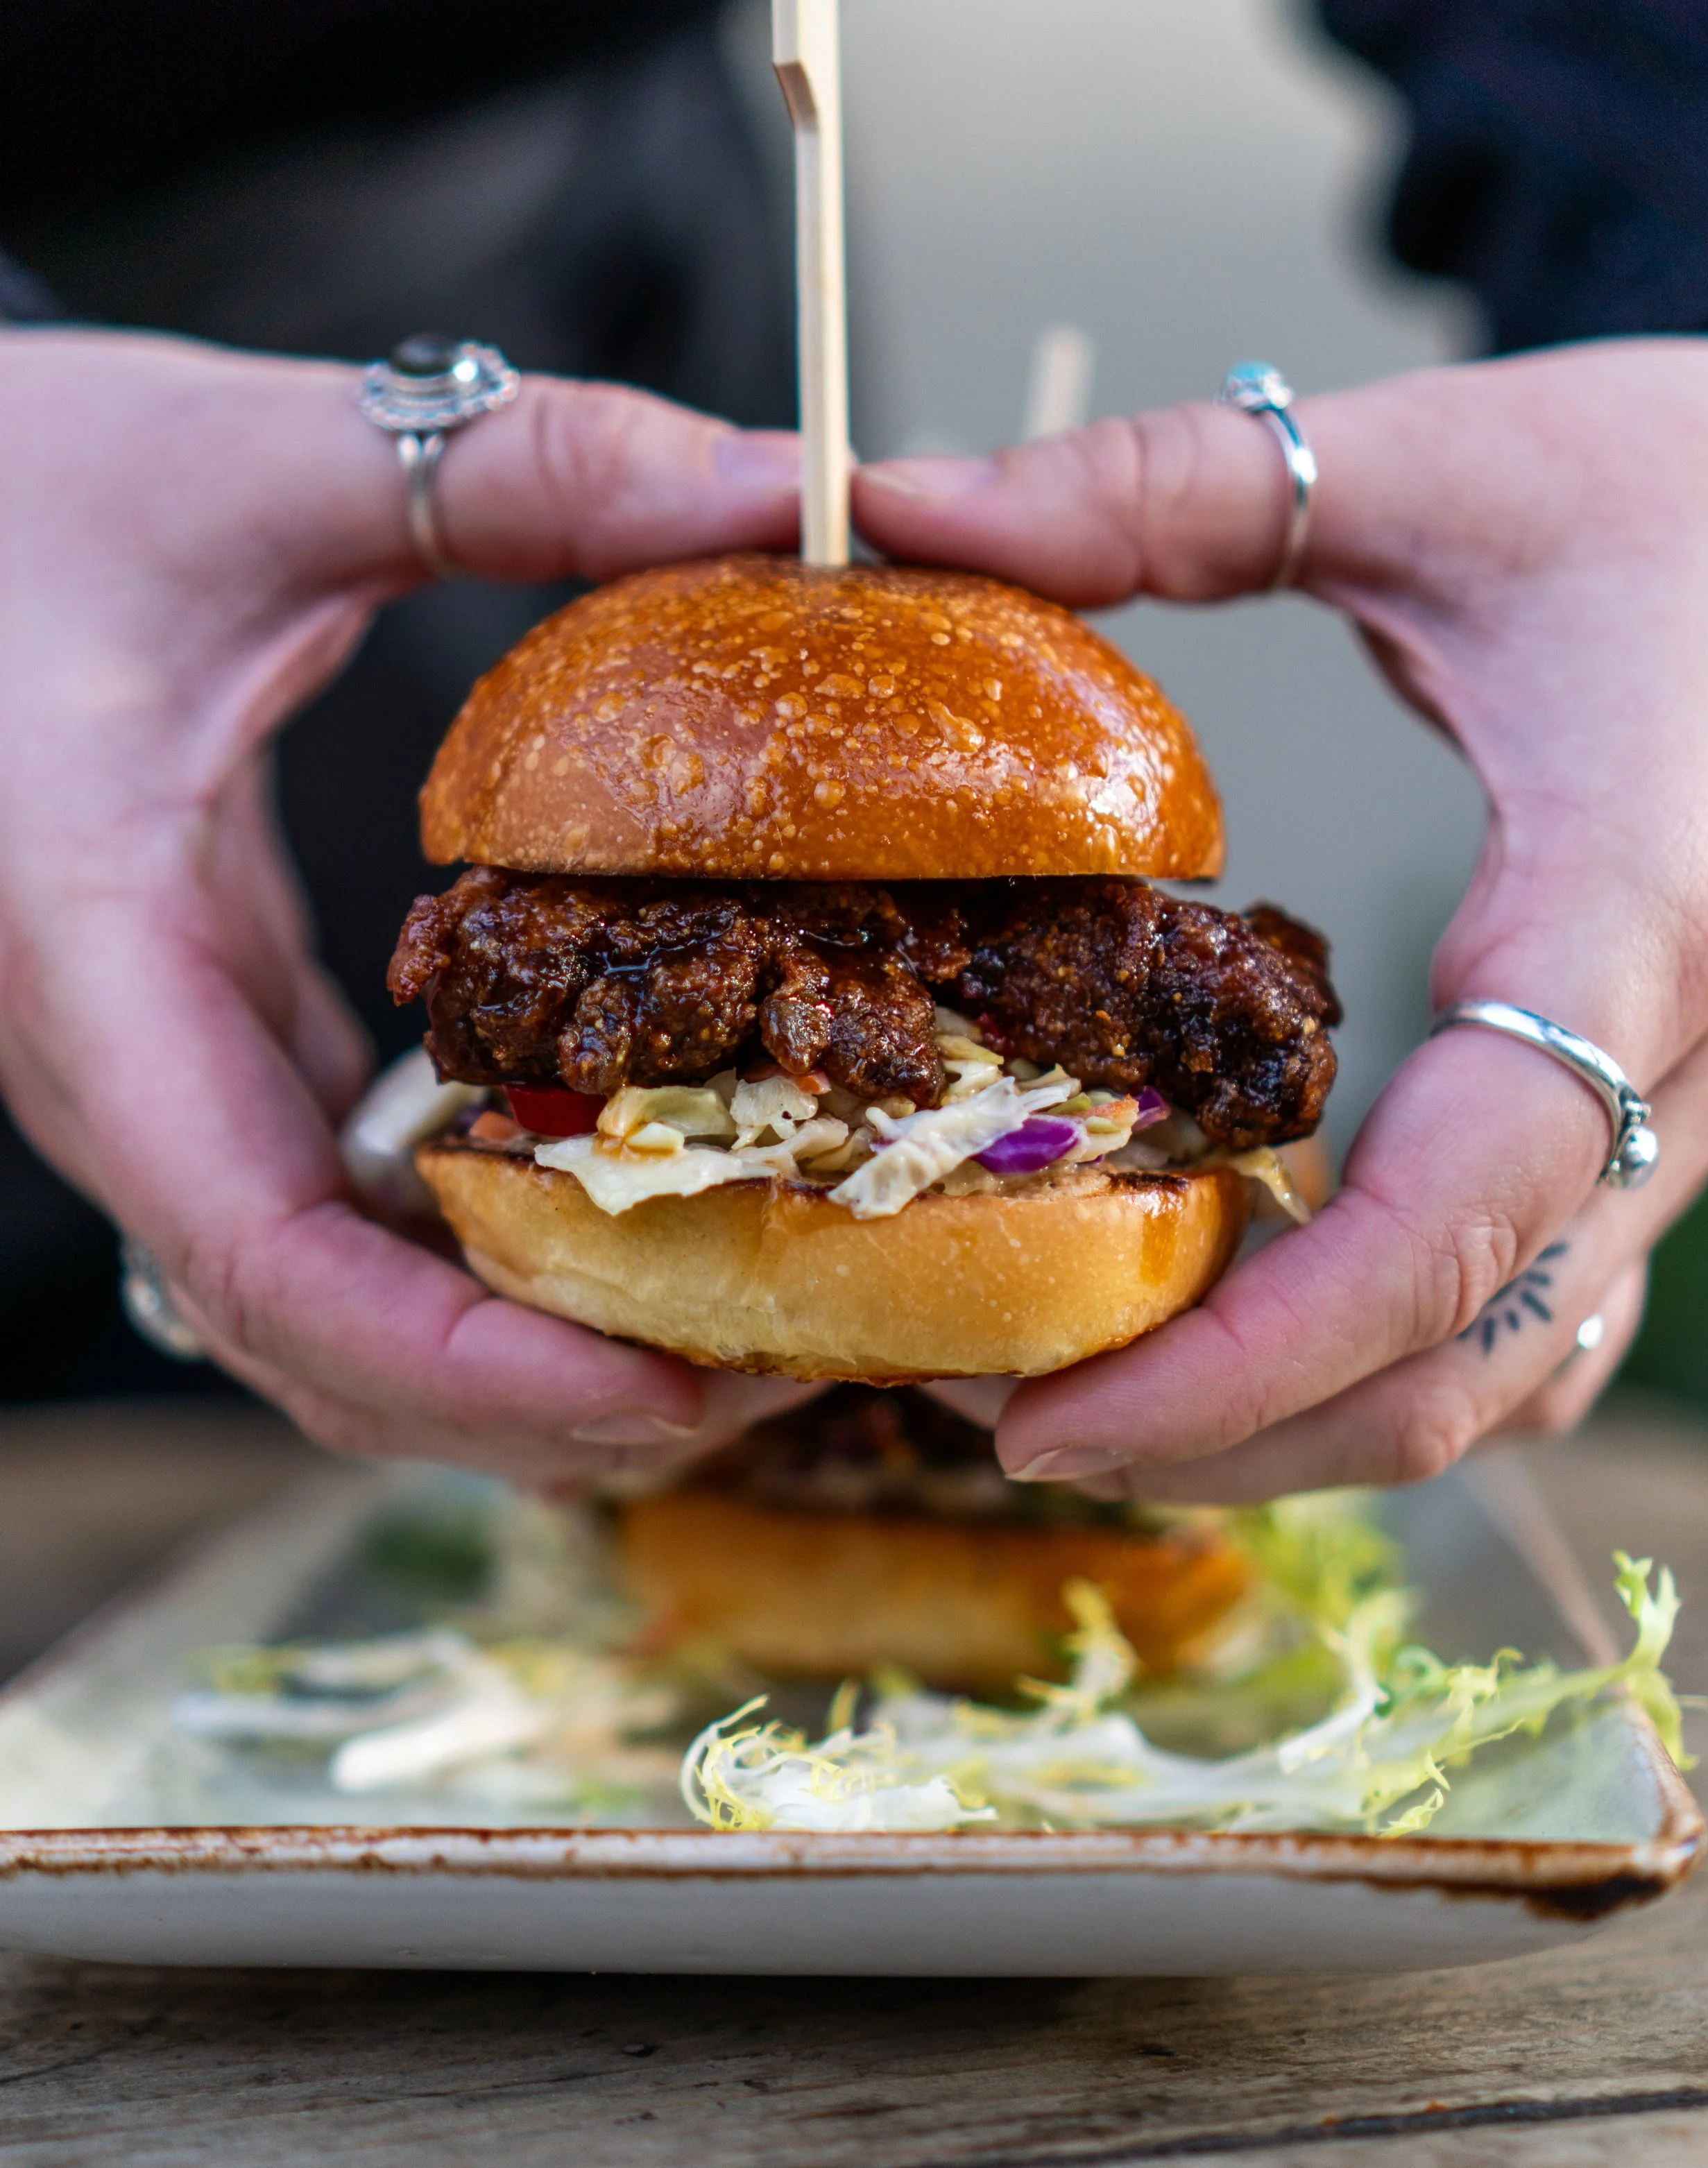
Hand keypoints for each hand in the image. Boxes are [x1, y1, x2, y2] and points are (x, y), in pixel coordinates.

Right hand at [0, 326, 814, 1480]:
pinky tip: (620, 1231)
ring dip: (518, 1362)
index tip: (662, 1391)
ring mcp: (161, 1082)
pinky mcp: (210, 1056)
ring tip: (731, 1335)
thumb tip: (793, 482)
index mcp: (97, 965)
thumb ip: (523, 468)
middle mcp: (119, 1071)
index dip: (466, 1369)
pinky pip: (336, 1229)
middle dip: (536, 1401)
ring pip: (328, 1317)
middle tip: (765, 1373)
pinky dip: (474, 1273)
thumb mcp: (267, 455)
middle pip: (319, 1346)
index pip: (264, 1258)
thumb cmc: (23, 487)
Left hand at [857, 339, 1707, 1501]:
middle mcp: (1701, 1063)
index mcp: (1638, 916)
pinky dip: (1389, 1356)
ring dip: (1303, 1423)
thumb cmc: (1695, 478)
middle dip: (1227, 1434)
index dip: (1231, 1364)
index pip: (1440, 1230)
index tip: (1036, 1414)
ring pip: (1513, 1371)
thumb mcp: (1433, 462)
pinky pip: (1544, 1312)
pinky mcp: (1678, 1115)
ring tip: (1094, 1391)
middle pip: (1461, 1363)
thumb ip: (1163, 490)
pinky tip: (1245, 1314)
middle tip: (1008, 1423)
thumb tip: (897, 504)